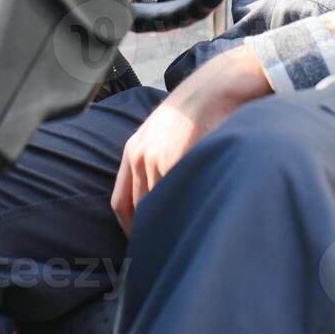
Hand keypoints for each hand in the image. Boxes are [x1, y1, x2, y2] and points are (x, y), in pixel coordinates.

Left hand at [110, 47, 269, 233]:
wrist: (214, 87)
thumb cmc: (193, 111)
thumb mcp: (161, 133)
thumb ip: (154, 160)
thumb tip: (159, 192)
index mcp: (132, 152)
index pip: (121, 203)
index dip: (130, 227)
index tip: (142, 241)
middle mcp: (139, 158)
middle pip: (137, 209)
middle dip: (148, 231)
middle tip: (162, 247)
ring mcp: (157, 160)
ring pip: (156, 205)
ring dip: (167, 221)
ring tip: (180, 235)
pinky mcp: (177, 160)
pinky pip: (175, 194)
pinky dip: (181, 209)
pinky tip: (192, 217)